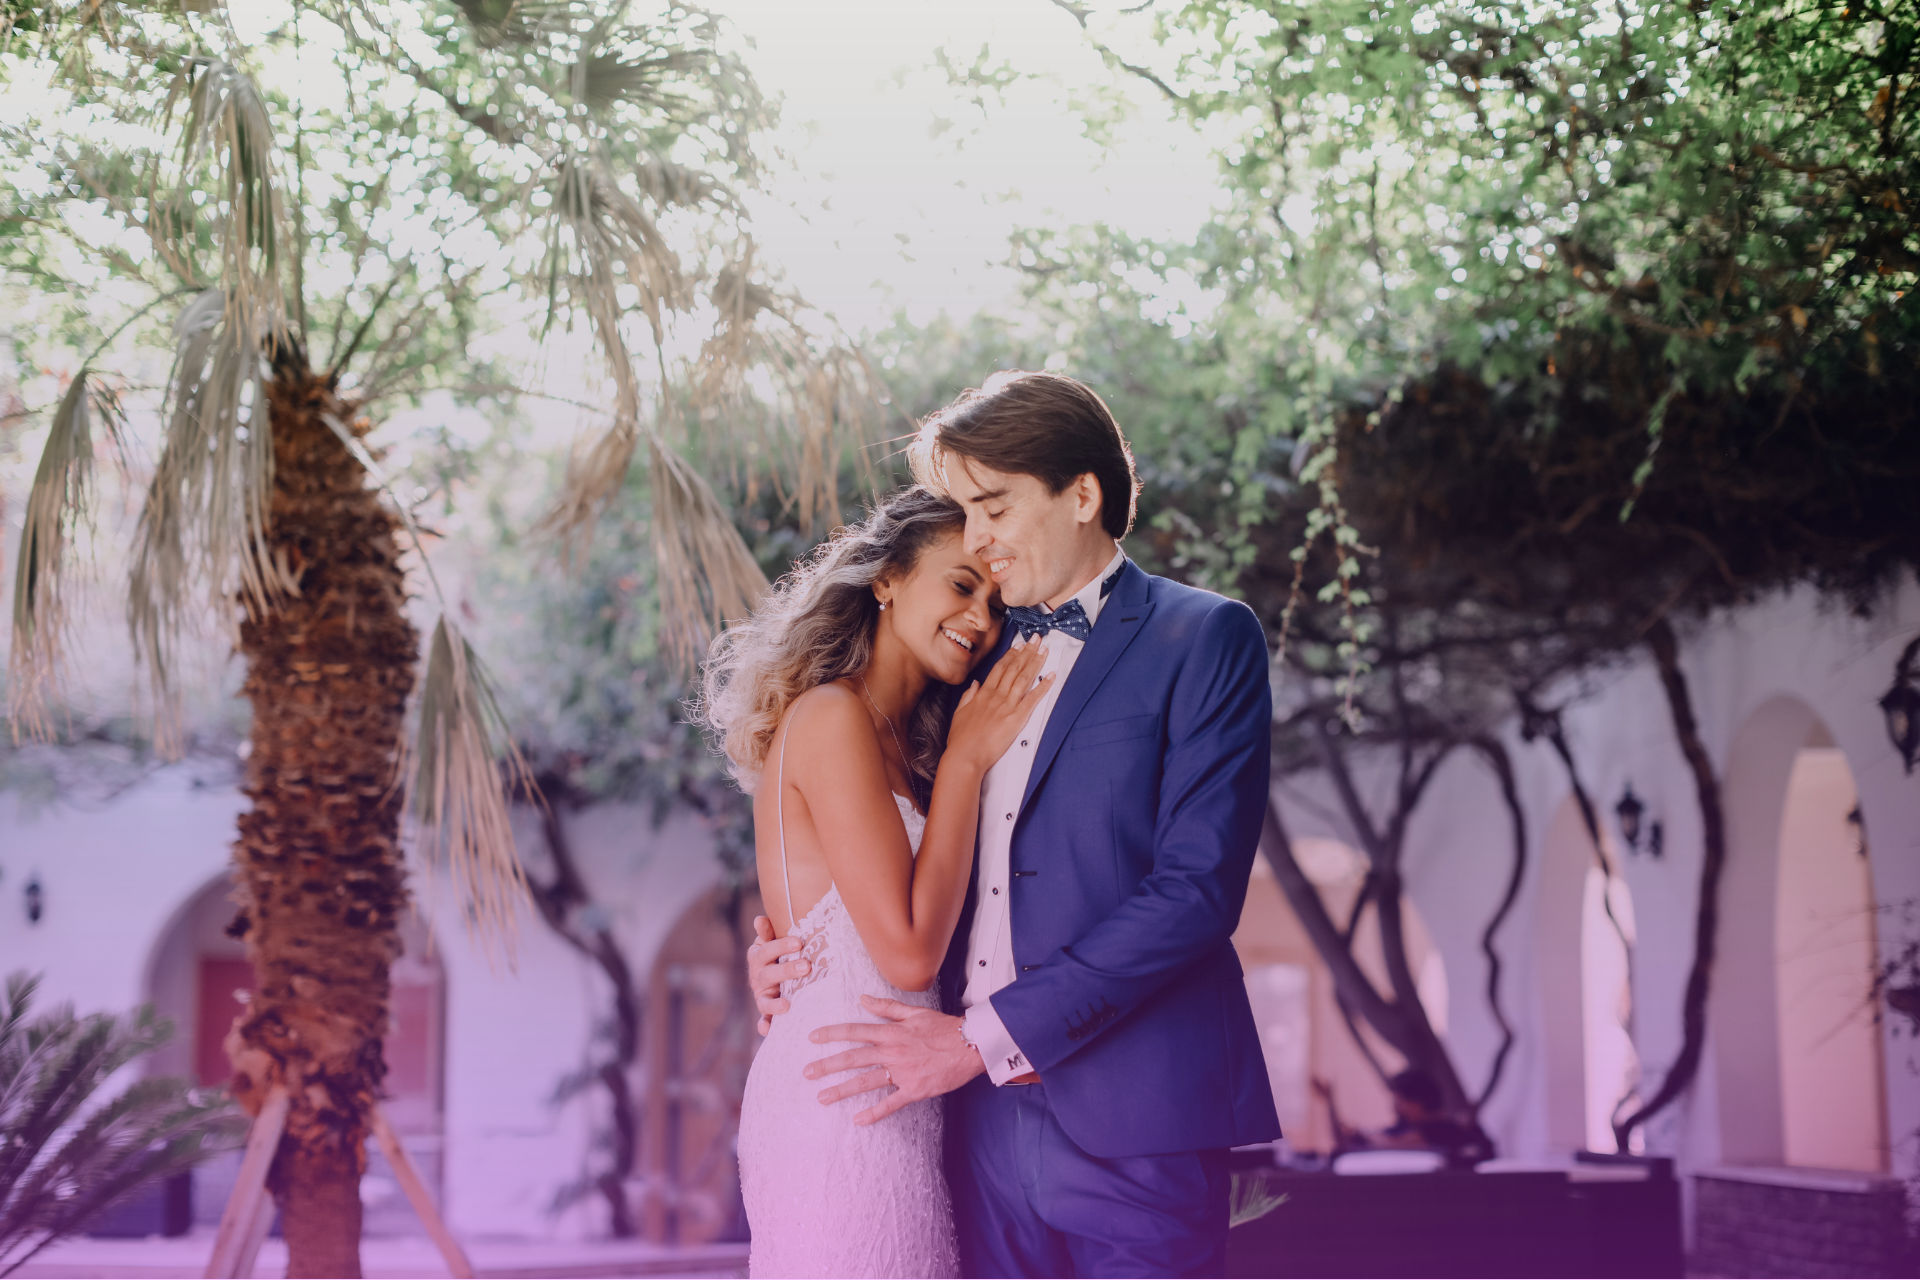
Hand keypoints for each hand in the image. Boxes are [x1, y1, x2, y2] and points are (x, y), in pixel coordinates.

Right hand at [747, 915, 821, 1035]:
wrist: (777, 976)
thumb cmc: (779, 954)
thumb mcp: (773, 942)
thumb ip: (769, 932)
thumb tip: (760, 919)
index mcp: (758, 956)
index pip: (766, 950)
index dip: (780, 946)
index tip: (798, 942)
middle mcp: (757, 976)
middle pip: (769, 974)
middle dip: (787, 971)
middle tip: (806, 966)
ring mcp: (761, 995)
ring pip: (765, 1000)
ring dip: (774, 1004)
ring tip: (786, 1005)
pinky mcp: (766, 1011)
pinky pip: (764, 1020)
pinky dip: (764, 1026)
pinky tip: (768, 1030)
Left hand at [803, 996, 985, 1124]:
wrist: (970, 1045)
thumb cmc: (944, 1028)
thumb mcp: (915, 1012)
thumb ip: (887, 1007)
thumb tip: (863, 999)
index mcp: (891, 1032)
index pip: (854, 1031)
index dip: (832, 1034)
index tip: (813, 1037)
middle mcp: (892, 1052)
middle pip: (853, 1058)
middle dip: (827, 1065)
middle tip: (807, 1073)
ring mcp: (902, 1072)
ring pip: (866, 1082)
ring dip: (842, 1090)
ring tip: (823, 1097)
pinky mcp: (914, 1090)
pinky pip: (890, 1104)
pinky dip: (874, 1113)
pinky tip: (858, 1120)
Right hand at [946, 638, 1053, 772]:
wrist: (965, 755)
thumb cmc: (960, 738)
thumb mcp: (959, 713)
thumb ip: (968, 696)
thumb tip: (975, 684)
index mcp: (982, 694)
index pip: (999, 669)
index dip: (1010, 656)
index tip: (1018, 645)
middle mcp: (996, 695)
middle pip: (1014, 669)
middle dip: (1026, 652)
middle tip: (1036, 639)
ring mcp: (1007, 705)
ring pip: (1024, 678)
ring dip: (1035, 662)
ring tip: (1044, 650)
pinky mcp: (1017, 717)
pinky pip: (1033, 698)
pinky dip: (1044, 686)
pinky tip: (1051, 675)